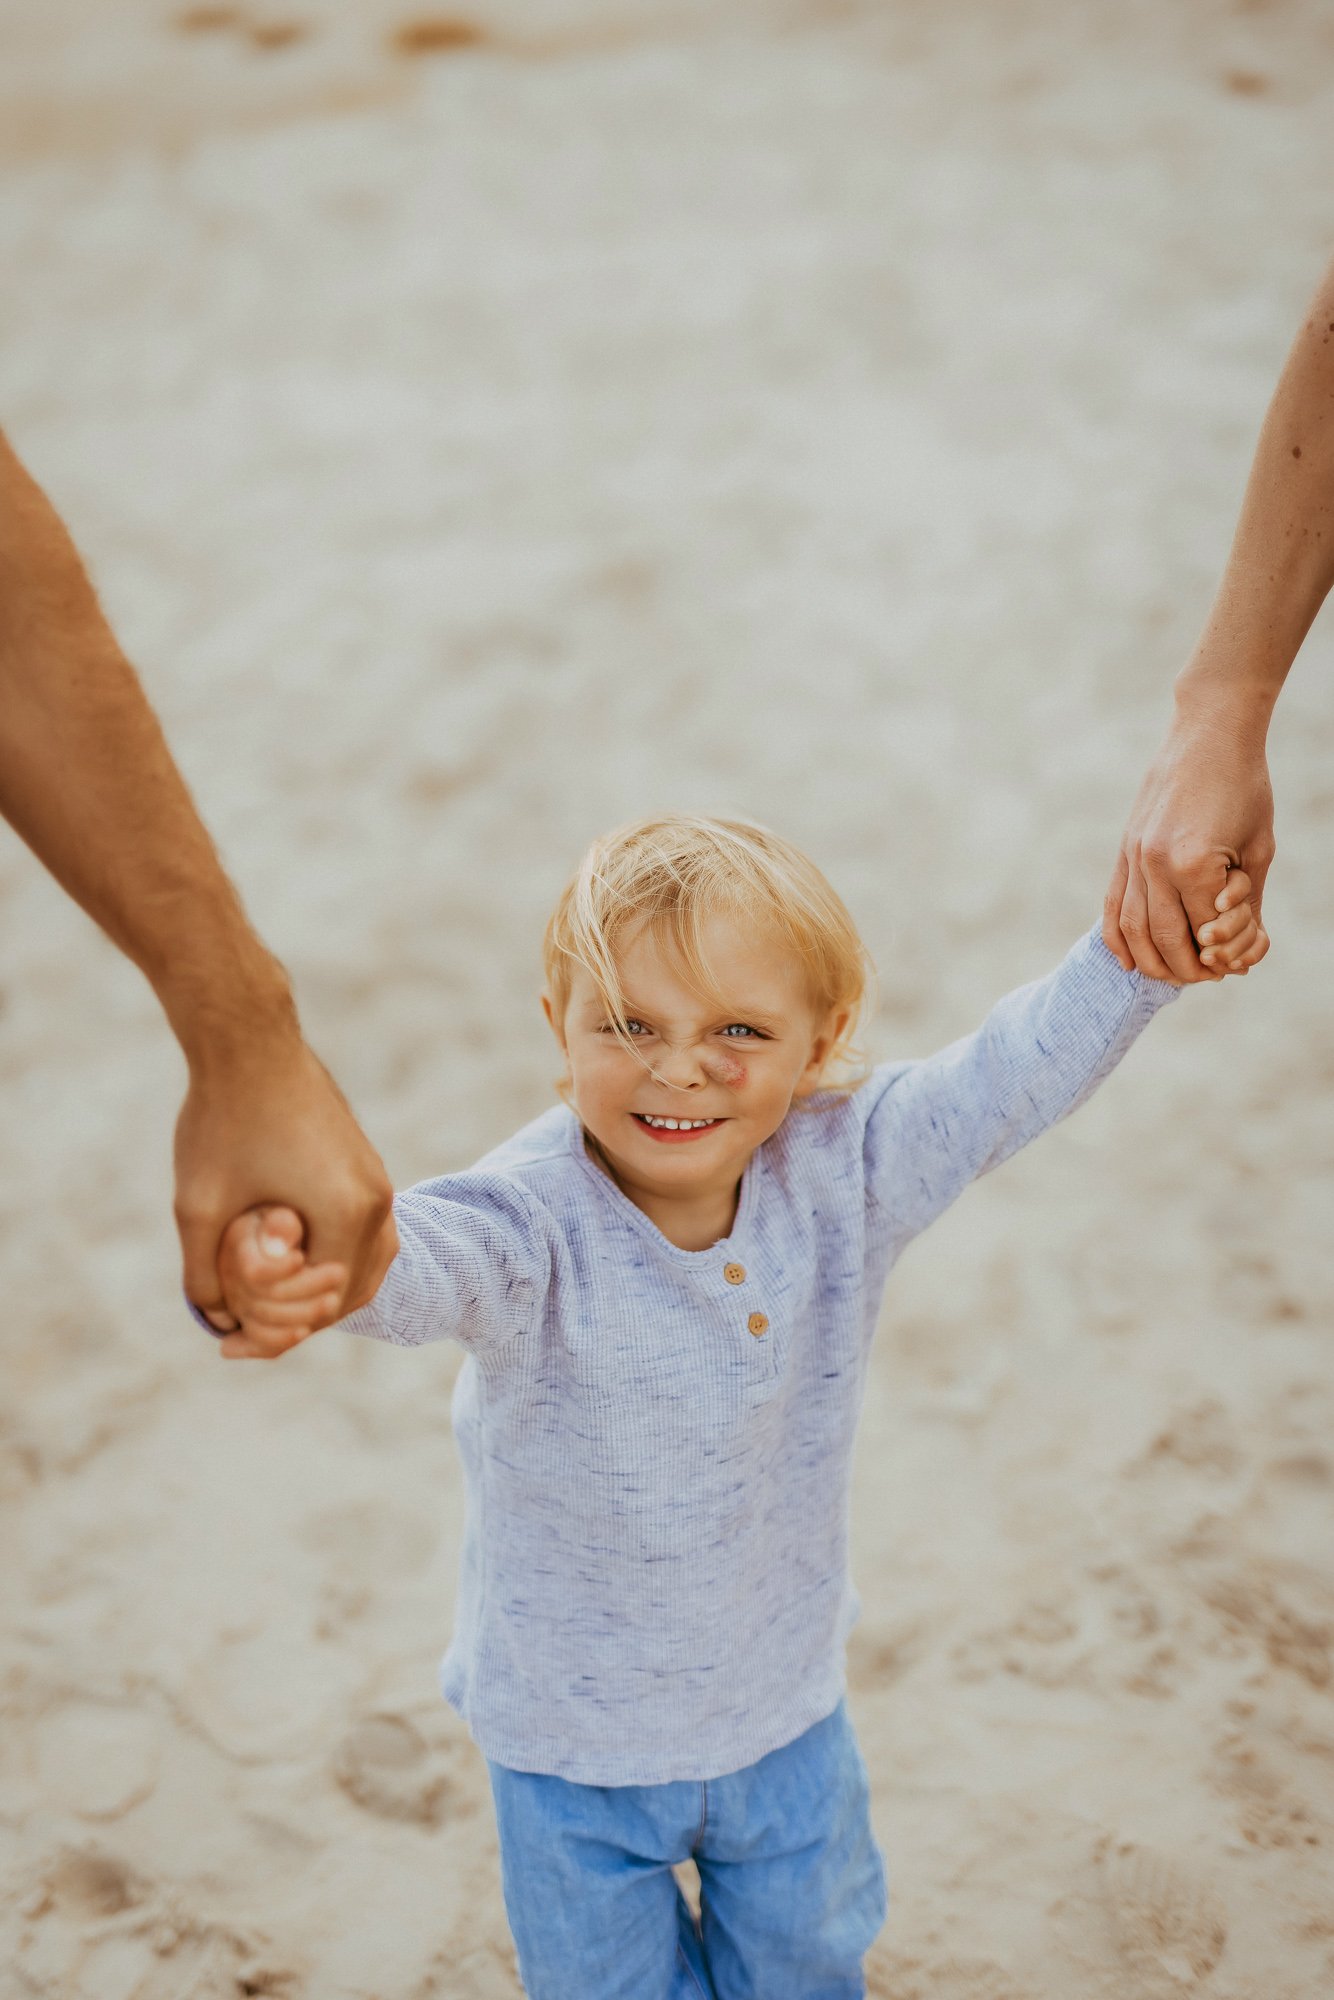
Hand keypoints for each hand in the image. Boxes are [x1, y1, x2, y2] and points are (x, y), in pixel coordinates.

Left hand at [174, 1030, 397, 1344]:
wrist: (250, 1043)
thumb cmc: (223, 1121)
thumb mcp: (198, 1210)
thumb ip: (206, 1277)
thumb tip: (217, 1321)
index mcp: (347, 1214)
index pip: (324, 1307)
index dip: (274, 1335)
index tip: (228, 1343)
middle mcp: (377, 1200)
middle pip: (354, 1294)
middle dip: (303, 1320)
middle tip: (246, 1331)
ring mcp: (378, 1180)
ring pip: (368, 1266)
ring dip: (325, 1293)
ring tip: (269, 1306)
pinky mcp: (367, 1165)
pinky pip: (367, 1235)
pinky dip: (336, 1261)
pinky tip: (289, 1265)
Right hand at [1103, 706, 1274, 982]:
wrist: (1208, 733)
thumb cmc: (1244, 787)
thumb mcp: (1258, 848)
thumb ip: (1245, 902)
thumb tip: (1240, 952)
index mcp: (1194, 863)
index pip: (1204, 932)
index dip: (1221, 956)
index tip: (1233, 967)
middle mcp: (1155, 863)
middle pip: (1164, 938)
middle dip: (1186, 969)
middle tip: (1205, 978)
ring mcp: (1133, 856)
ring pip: (1132, 929)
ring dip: (1150, 961)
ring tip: (1171, 974)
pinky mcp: (1124, 850)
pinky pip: (1112, 905)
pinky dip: (1117, 938)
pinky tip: (1127, 959)